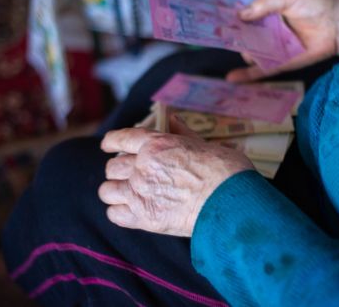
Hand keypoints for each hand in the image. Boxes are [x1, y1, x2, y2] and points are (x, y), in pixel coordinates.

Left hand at [98, 116, 253, 236]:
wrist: (231, 202)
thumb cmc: (225, 170)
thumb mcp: (204, 144)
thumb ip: (183, 134)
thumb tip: (173, 119)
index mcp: (157, 144)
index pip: (121, 138)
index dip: (111, 142)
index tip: (107, 146)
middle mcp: (143, 166)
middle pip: (112, 167)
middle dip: (119, 170)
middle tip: (131, 175)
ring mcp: (140, 193)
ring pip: (107, 191)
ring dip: (116, 192)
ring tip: (129, 195)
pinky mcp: (143, 218)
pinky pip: (114, 215)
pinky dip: (121, 213)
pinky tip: (132, 212)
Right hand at [227, 0, 338, 81]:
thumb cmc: (320, 0)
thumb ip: (264, 4)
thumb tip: (241, 15)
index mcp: (272, 10)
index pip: (247, 16)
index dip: (232, 19)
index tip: (214, 21)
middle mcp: (272, 30)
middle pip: (247, 36)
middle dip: (233, 37)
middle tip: (219, 36)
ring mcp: (277, 47)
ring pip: (252, 53)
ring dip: (241, 52)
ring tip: (235, 48)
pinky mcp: (285, 62)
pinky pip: (265, 70)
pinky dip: (249, 75)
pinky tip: (233, 78)